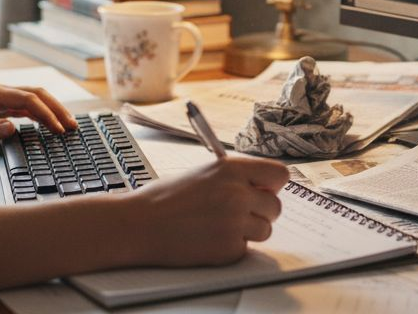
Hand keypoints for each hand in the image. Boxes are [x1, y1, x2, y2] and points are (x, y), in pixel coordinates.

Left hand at [0, 83, 77, 145]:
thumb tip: (12, 127)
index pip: (27, 99)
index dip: (46, 113)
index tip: (58, 129)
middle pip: (37, 94)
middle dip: (57, 108)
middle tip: (73, 126)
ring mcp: (1, 97)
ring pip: (34, 99)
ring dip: (52, 110)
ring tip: (67, 126)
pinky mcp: (0, 105)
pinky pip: (26, 107)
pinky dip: (41, 114)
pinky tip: (50, 124)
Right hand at [126, 155, 289, 266]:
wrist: (138, 224)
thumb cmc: (164, 199)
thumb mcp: (203, 174)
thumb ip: (235, 178)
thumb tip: (262, 188)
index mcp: (231, 169)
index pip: (279, 174)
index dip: (272, 185)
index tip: (263, 190)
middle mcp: (237, 193)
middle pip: (275, 206)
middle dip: (261, 211)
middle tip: (238, 214)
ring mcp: (234, 222)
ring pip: (266, 230)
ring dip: (249, 231)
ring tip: (220, 226)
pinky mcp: (228, 248)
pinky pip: (246, 249)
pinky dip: (231, 247)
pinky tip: (208, 238)